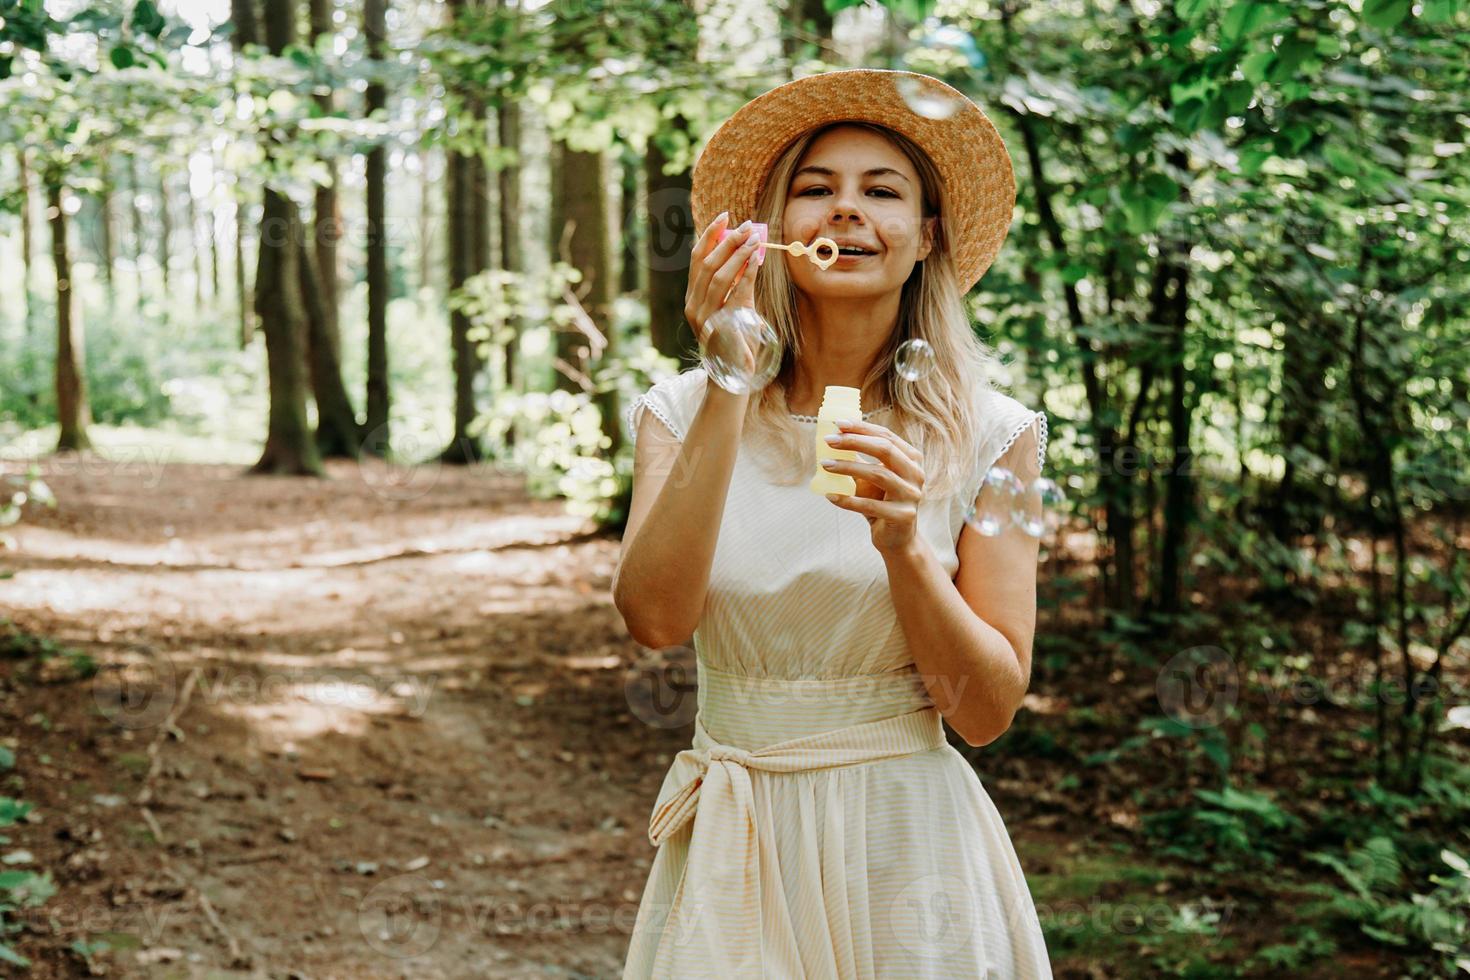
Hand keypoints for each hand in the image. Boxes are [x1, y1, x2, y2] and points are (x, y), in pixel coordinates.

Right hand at [684, 214, 762, 347]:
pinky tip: (757, 261)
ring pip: (718, 277)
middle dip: (727, 241)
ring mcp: (705, 317)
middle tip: (746, 226)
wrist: (733, 372)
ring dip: (738, 255)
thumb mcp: (730, 307)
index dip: (709, 236)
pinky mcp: (722, 325)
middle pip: (707, 264)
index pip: (696, 259)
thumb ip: (733, 284)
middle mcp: (694, 306)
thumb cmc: (734, 338)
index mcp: (692, 298)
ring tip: (754, 239)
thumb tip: (748, 251)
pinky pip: (735, 293)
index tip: (724, 217)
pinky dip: (747, 274)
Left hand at [821, 418, 924, 553]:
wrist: (897, 539)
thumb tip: (832, 439)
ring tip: (825, 465)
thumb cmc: (881, 503)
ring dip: (848, 467)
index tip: (837, 424)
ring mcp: (912, 495)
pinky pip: (871, 505)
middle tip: (829, 441)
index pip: (886, 436)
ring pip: (878, 474)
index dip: (862, 428)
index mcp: (911, 459)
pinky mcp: (903, 516)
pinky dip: (848, 500)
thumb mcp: (872, 478)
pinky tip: (830, 495)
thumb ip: (860, 459)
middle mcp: (916, 474)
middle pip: (885, 449)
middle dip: (854, 442)